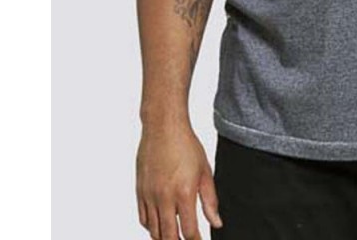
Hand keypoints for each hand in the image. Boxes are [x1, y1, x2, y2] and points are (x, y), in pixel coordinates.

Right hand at [136, 122, 222, 239]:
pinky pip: (143, 218)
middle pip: (168, 236)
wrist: (163, 127)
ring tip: (174, 236)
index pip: (189, 231)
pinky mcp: (140, 191)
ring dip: (164, 237)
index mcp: (183, 193)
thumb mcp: (205, 171)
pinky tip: (160, 224)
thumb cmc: (186, 145)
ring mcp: (149, 195)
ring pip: (153, 231)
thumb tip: (216, 223)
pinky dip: (151, 227)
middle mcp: (164, 197)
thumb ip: (210, 201)